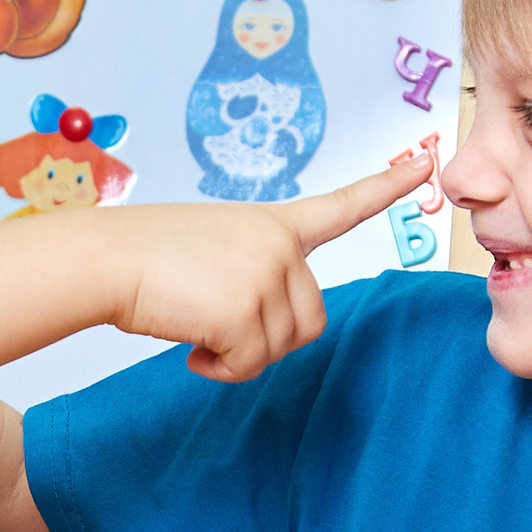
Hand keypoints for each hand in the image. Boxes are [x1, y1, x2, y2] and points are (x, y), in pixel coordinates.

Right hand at [101, 153, 436, 382]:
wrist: (105, 259)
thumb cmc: (144, 256)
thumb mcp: (214, 250)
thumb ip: (256, 274)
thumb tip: (259, 328)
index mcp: (273, 223)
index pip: (341, 206)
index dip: (386, 189)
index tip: (426, 162)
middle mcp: (280, 245)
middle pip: (311, 320)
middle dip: (268, 339)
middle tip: (218, 328)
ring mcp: (266, 274)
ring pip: (280, 348)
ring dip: (239, 354)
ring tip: (196, 327)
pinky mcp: (247, 309)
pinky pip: (249, 365)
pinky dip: (219, 368)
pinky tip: (190, 346)